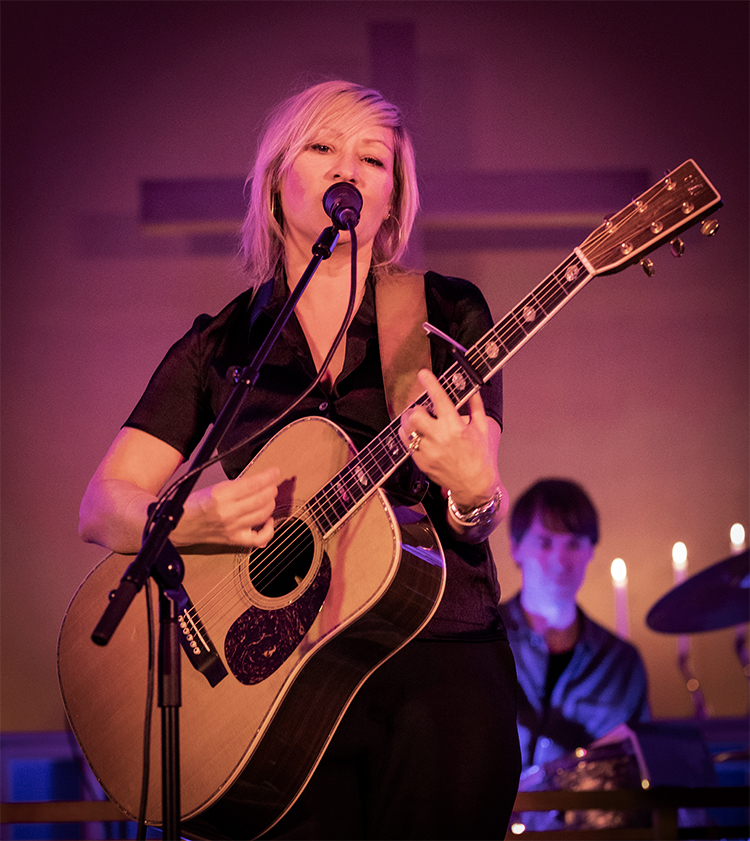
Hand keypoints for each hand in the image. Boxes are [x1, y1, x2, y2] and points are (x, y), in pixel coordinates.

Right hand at [176, 466, 279, 547]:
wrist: (180, 526)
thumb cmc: (194, 505)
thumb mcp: (213, 487)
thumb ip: (235, 485)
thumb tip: (258, 481)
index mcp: (220, 496)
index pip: (253, 484)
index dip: (268, 476)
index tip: (275, 472)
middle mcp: (228, 513)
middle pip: (261, 499)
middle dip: (271, 489)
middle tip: (272, 484)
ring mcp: (233, 528)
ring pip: (263, 515)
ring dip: (270, 503)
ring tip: (269, 497)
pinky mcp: (234, 540)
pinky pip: (259, 538)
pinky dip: (268, 529)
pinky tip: (268, 520)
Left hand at [399, 370, 499, 508]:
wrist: (474, 484)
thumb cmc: (480, 456)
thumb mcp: (482, 428)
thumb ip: (475, 406)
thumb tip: (473, 389)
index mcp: (455, 427)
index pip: (439, 399)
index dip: (430, 383)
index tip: (423, 374)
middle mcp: (439, 438)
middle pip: (415, 414)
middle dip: (417, 409)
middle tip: (424, 410)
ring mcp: (428, 451)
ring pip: (407, 429)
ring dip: (410, 422)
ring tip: (419, 422)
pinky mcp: (420, 462)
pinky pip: (406, 443)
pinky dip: (409, 436)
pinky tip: (419, 436)